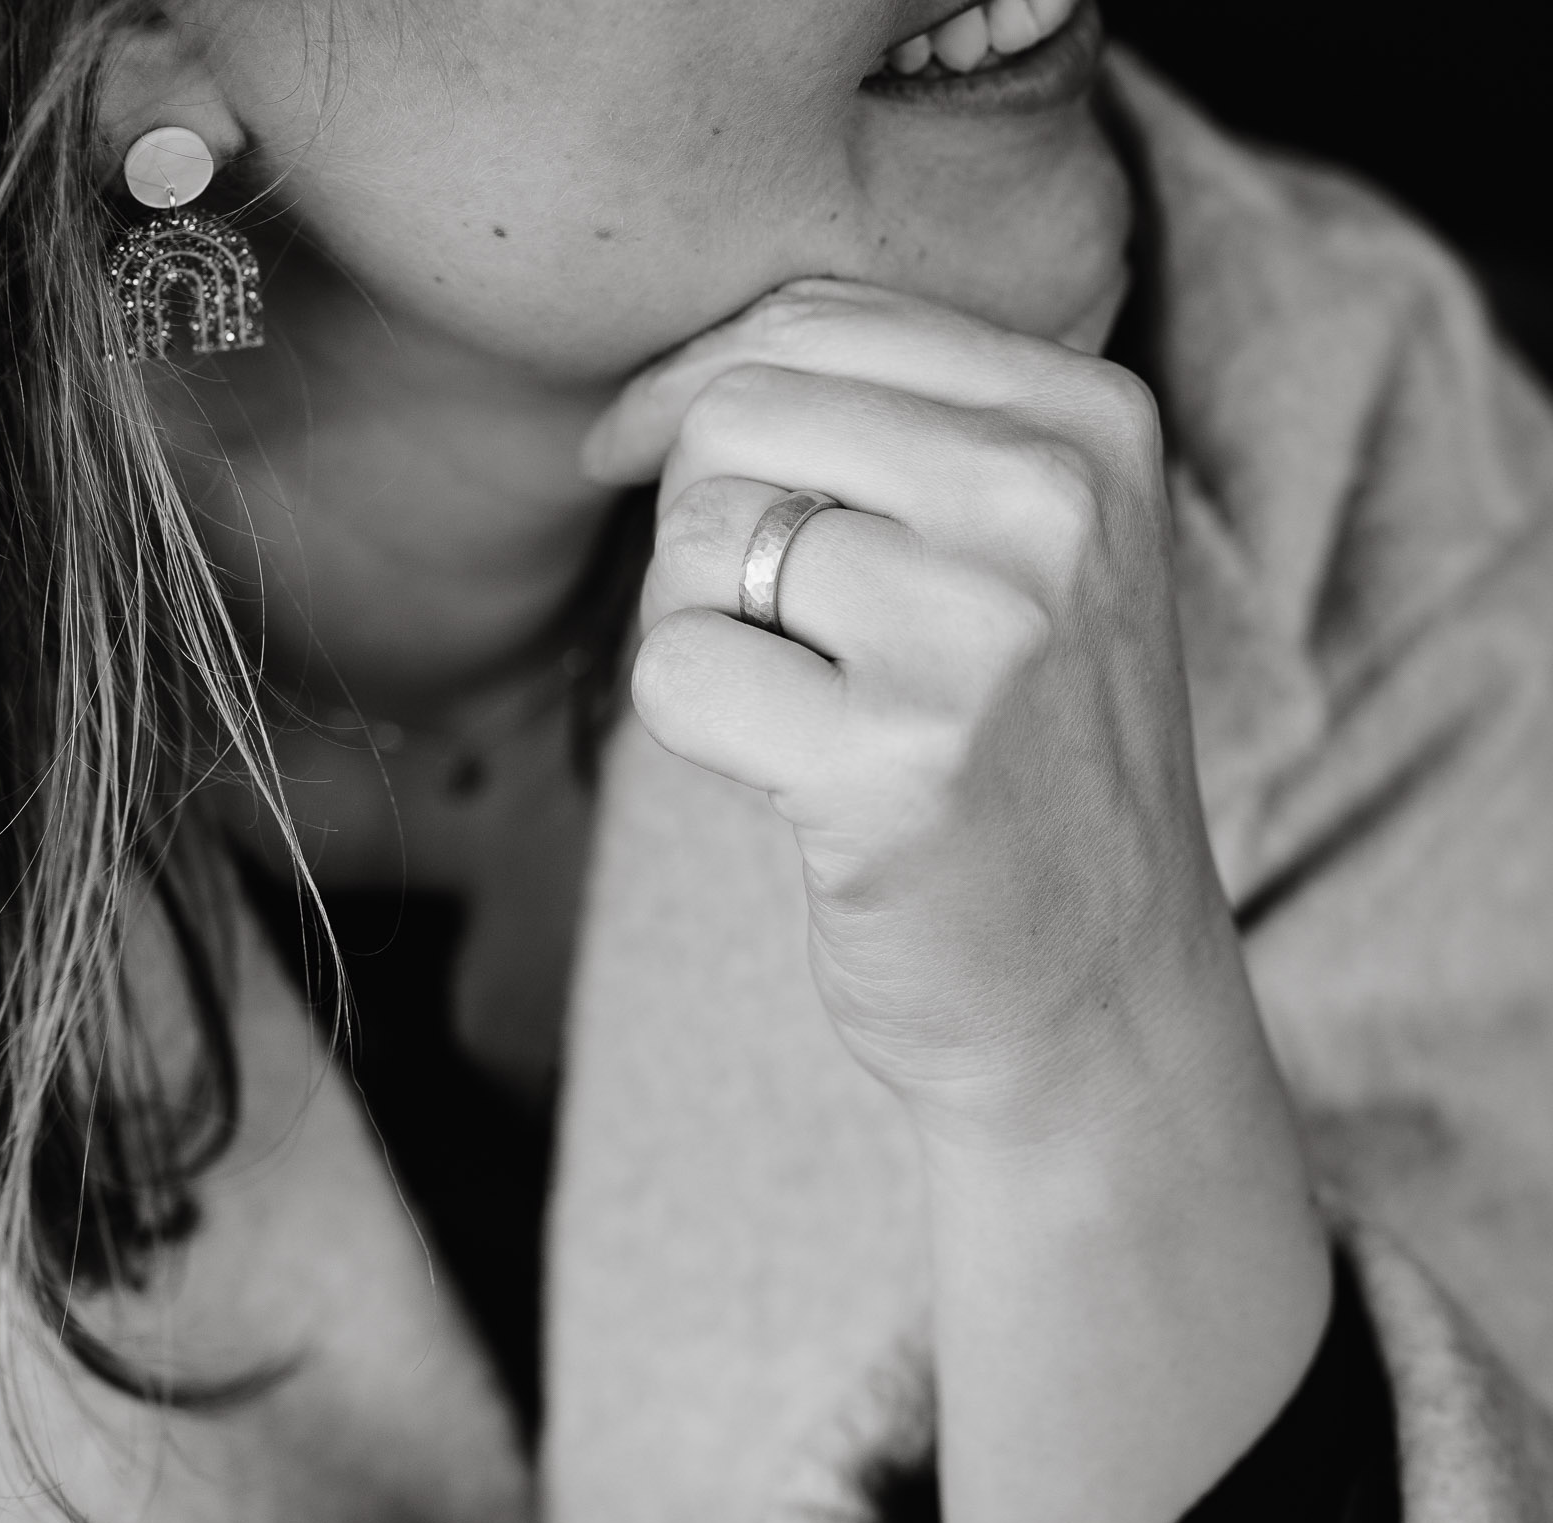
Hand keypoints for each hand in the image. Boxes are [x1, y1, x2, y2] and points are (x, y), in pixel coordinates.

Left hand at [586, 281, 1332, 1522]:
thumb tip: (640, 403)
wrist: (1095, 991)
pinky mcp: (901, 758)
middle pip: (738, 417)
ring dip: (706, 631)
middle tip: (774, 641)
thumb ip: (871, 439)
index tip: (641, 465)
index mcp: (1088, 419)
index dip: (693, 394)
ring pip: (700, 537)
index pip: (813, 319)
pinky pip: (677, 669)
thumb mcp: (1005, 557)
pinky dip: (697, 730)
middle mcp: (1053, 499)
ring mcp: (986, 626)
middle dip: (704, 529)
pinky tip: (800, 782)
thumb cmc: (1013, 764)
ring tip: (810, 712)